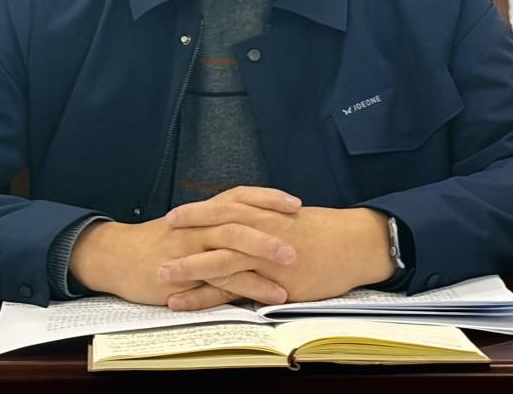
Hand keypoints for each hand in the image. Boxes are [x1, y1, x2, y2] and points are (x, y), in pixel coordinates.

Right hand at [68, 186, 300, 305]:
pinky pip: (224, 279)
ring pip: (233, 246)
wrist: (116, 258)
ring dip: (265, 252)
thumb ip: (215, 226)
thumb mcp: (187, 228)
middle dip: (272, 222)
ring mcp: (193, 249)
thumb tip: (249, 224)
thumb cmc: (156, 243)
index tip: (295, 202)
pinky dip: (251, 286)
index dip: (267, 198)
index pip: (239, 197)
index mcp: (203, 213)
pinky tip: (274, 294)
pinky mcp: (188, 276)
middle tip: (302, 228)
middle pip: (240, 217)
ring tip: (294, 262)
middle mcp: (200, 226)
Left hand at [160, 200, 395, 310]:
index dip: (198, 212)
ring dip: (186, 269)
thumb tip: (248, 224)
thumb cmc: (326, 233)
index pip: (224, 209)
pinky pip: (231, 292)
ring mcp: (264, 259)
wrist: (354, 245)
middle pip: (214, 231)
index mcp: (265, 214)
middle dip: (184, 235)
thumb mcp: (293, 220)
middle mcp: (260, 233)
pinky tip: (184, 303)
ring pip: (217, 262)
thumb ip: (267, 223)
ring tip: (160, 276)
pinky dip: (204, 298)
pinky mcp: (270, 284)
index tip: (174, 215)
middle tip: (157, 237)